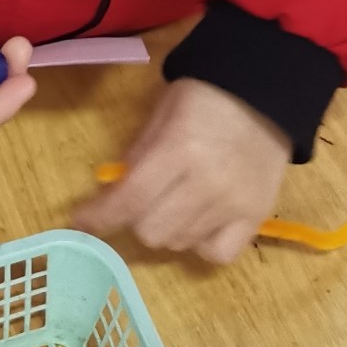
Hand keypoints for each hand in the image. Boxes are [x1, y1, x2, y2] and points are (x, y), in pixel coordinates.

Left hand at [73, 78, 288, 264]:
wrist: (266, 92)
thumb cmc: (206, 95)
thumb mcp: (163, 112)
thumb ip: (139, 154)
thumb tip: (115, 193)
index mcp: (178, 150)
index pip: (129, 200)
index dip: (99, 216)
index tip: (80, 220)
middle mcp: (206, 184)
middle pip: (151, 232)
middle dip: (135, 218)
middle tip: (141, 199)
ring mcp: (234, 205)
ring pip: (180, 244)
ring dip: (167, 228)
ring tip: (174, 202)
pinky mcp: (256, 217)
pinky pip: (216, 254)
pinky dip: (201, 244)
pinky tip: (200, 222)